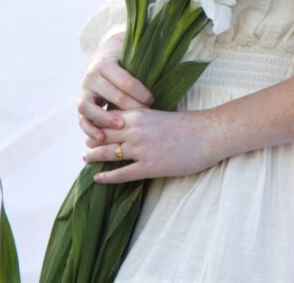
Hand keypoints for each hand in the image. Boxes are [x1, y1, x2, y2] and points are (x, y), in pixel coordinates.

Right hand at [77, 31, 154, 145]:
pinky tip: (101, 139)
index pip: (124, 79)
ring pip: (88, 107)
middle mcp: (92, 76)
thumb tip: (177, 78)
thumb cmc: (126, 64)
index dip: (139, 91)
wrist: (104, 60)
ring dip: (104, 119)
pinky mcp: (82, 105)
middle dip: (128, 107)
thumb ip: (146, 72)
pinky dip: (90, 130)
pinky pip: (82, 119)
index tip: (152, 100)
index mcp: (106, 63)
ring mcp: (84, 91)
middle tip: (143, 117)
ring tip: (120, 127)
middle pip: (110, 93)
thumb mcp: (133, 63)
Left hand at [83, 106, 220, 183]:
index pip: (107, 118)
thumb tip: (131, 123)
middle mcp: (134, 130)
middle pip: (102, 135)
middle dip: (91, 140)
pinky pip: (122, 173)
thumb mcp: (159, 115)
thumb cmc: (187, 125)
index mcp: (137, 115)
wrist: (207, 134)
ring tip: (86, 159)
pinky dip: (107, 176)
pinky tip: (98, 178)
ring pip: (108, 153)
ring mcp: (140, 149)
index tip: (91, 128)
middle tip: (85, 145)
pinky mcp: (149, 166)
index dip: (96, 124)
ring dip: (94, 156)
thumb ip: (142, 118)